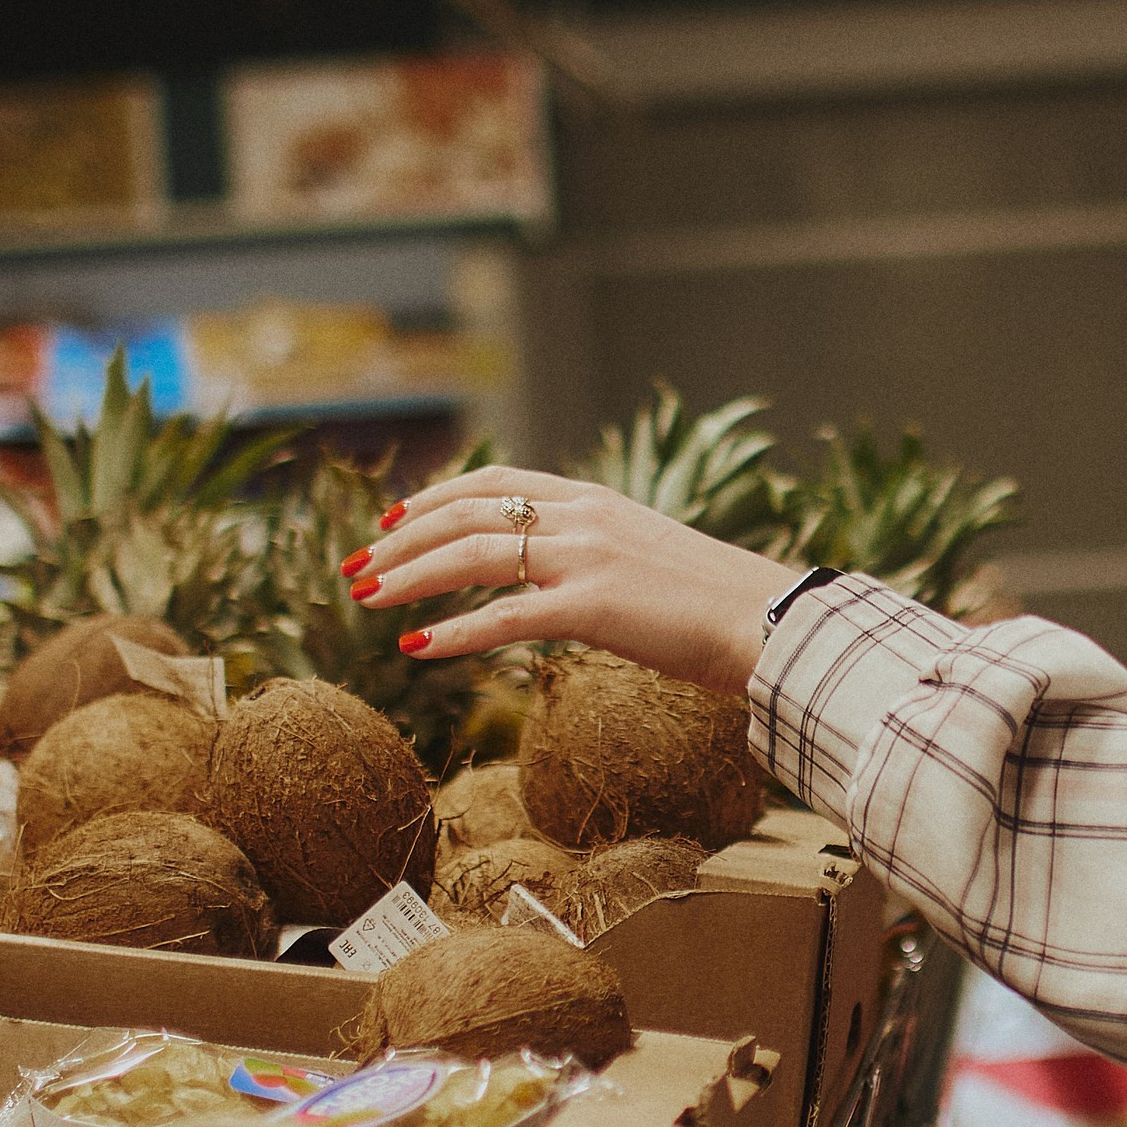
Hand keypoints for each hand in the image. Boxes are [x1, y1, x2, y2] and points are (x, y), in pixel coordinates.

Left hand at [342, 465, 789, 693]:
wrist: (770, 621)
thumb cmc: (719, 606)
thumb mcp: (650, 561)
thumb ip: (602, 557)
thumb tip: (566, 580)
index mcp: (596, 501)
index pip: (497, 481)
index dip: (435, 497)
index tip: (393, 518)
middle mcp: (584, 517)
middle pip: (468, 512)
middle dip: (401, 538)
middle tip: (355, 566)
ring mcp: (587, 558)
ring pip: (473, 554)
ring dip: (409, 575)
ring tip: (365, 599)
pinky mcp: (593, 606)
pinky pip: (504, 616)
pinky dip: (454, 630)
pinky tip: (415, 645)